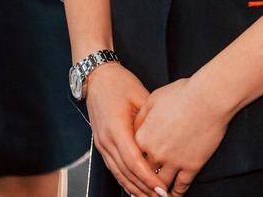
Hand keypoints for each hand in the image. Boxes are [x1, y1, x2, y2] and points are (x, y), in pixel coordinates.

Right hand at [85, 63, 164, 196]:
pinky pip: (114, 168)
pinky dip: (125, 181)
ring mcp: (102, 143)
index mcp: (116, 127)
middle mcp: (106, 139)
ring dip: (135, 189)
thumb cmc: (120, 83)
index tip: (162, 188)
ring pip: (119, 174)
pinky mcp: (101, 144)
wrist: (97, 77)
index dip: (148, 177)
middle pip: (126, 172)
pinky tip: (136, 190)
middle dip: (144, 189)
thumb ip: (150, 121)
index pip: (134, 161)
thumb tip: (165, 141)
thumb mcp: (140, 97)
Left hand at [133, 78, 231, 194]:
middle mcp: (155, 152)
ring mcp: (174, 161)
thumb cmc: (182, 94)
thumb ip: (141, 118)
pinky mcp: (192, 166)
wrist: (208, 98)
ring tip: (158, 194)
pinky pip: (182, 185)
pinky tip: (175, 194)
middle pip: (145, 173)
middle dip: (144, 181)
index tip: (134, 170)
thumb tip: (136, 129)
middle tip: (144, 188)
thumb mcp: (153, 100)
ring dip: (159, 190)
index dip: (133, 164)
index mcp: (143, 136)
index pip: (132, 157)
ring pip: (162, 184)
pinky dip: (177, 192)